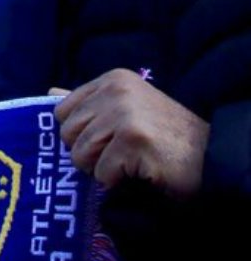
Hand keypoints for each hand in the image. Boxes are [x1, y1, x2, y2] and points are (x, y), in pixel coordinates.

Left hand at [56, 69, 208, 196]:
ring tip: (129, 163)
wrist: (210, 157)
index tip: (104, 140)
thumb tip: (49, 94)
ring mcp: (125, 114)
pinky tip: (140, 170)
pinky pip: (102, 172)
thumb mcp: (125, 110)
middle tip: (118, 155)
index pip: (62, 111)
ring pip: (80, 154)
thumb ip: (89, 103)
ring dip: (102, 168)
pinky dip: (117, 180)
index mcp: (112, 81)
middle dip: (88, 153)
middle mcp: (116, 91)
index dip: (78, 133)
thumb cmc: (165, 137)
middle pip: (67, 133)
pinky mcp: (134, 140)